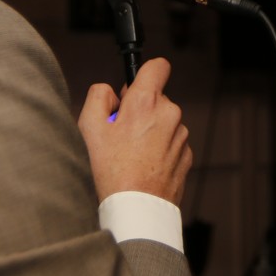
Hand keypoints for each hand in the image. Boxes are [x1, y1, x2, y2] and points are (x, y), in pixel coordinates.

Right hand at [78, 58, 191, 203]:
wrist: (137, 209)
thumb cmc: (112, 171)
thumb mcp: (89, 128)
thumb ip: (98, 96)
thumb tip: (110, 91)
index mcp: (146, 102)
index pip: (157, 66)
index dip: (143, 73)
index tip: (133, 88)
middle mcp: (169, 114)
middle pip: (156, 98)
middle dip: (140, 109)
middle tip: (121, 133)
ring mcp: (181, 136)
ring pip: (163, 122)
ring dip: (150, 131)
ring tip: (130, 154)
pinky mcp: (186, 156)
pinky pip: (170, 143)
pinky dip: (159, 149)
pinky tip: (143, 166)